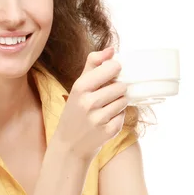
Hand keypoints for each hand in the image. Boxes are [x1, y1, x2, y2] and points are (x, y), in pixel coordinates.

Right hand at [55, 47, 127, 161]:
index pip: (112, 68)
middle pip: (121, 86)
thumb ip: (93, 64)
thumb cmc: (75, 111)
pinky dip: (118, 117)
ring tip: (106, 108)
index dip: (116, 69)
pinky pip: (124, 116)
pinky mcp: (109, 131)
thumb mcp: (78, 86)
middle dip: (117, 89)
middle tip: (107, 95)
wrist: (69, 145)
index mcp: (80, 87)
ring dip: (119, 103)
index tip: (112, 73)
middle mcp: (89, 102)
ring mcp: (99, 118)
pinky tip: (106, 120)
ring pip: (124, 101)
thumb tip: (112, 49)